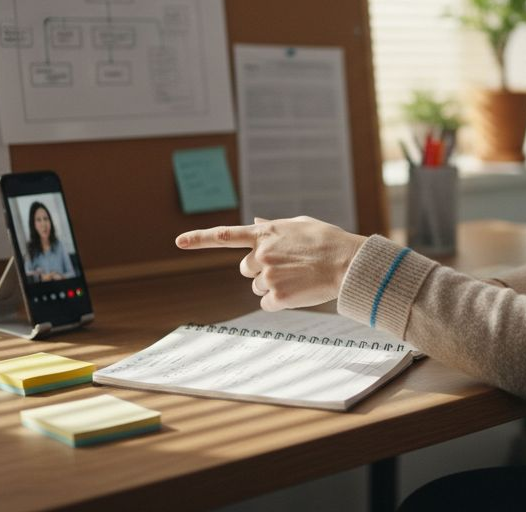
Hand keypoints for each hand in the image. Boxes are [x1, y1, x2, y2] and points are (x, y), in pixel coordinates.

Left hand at [175, 216, 366, 310]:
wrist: (347, 263)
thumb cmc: (327, 240)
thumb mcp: (298, 224)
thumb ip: (272, 226)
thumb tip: (253, 223)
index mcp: (264, 234)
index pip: (224, 236)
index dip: (199, 239)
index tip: (178, 242)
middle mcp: (260, 254)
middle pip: (245, 269)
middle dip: (260, 269)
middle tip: (287, 266)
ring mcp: (267, 276)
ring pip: (257, 287)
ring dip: (273, 285)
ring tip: (298, 276)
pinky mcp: (276, 296)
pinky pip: (267, 303)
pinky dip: (280, 301)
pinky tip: (299, 290)